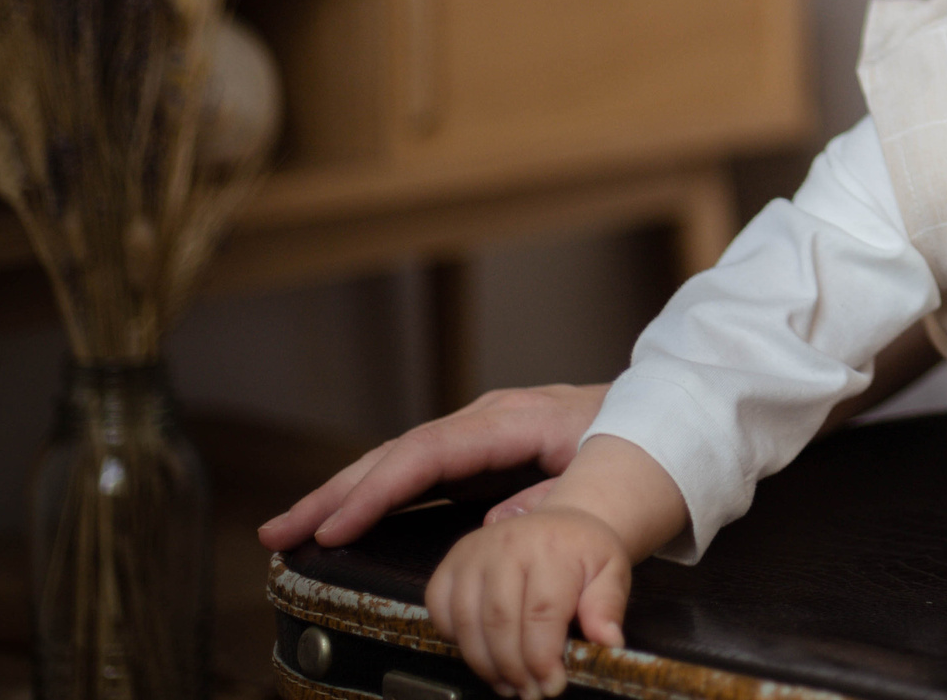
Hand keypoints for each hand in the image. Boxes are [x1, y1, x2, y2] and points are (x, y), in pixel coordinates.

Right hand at [258, 383, 610, 550]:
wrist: (666, 413)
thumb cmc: (638, 441)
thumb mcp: (603, 471)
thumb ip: (550, 501)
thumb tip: (494, 529)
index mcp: (513, 420)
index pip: (428, 454)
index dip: (377, 491)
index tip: (335, 525)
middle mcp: (489, 420)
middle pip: (398, 455)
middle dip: (336, 494)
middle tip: (280, 532)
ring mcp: (482, 434)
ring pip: (400, 462)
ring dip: (343, 494)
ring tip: (289, 529)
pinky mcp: (484, 452)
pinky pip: (419, 472)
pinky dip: (377, 493)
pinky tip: (344, 517)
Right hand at [425, 507, 630, 699]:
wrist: (559, 523)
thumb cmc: (584, 553)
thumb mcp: (611, 573)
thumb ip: (607, 607)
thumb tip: (608, 642)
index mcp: (551, 547)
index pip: (541, 613)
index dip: (542, 658)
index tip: (551, 686)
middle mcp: (506, 544)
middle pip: (499, 623)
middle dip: (514, 669)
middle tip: (529, 692)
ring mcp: (473, 552)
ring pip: (467, 622)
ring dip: (485, 664)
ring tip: (508, 684)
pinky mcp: (451, 562)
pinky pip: (440, 611)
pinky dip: (456, 640)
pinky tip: (483, 654)